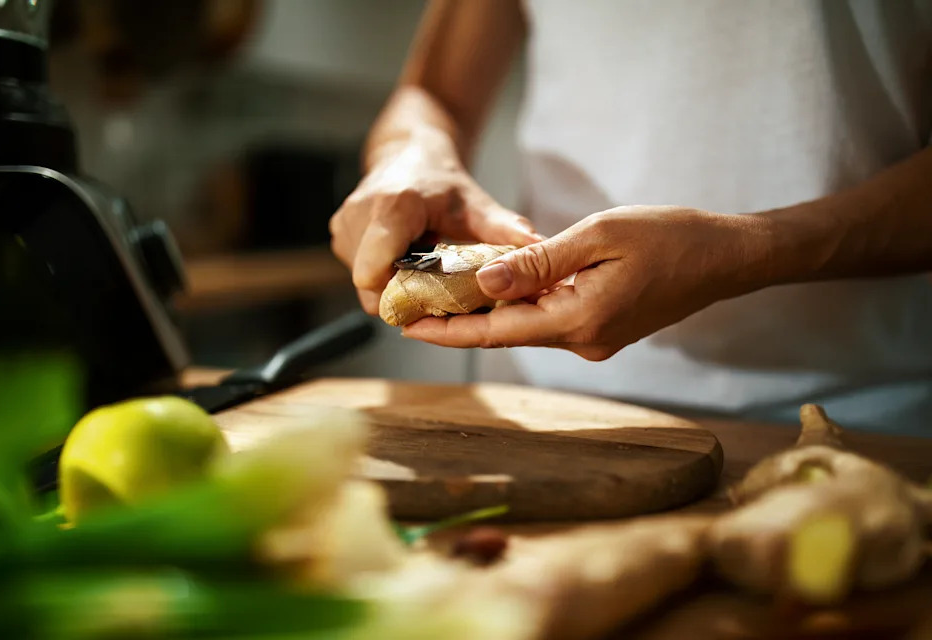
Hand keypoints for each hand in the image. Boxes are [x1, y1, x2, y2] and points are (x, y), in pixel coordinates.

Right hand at [329, 137, 540, 313]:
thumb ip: (504, 228)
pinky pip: (358, 270)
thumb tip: (539, 247)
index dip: (397, 297)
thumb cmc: (441, 180)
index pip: (373, 275)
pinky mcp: (338, 233)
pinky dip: (381, 272)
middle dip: (400, 294)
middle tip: (431, 287)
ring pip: (363, 281)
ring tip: (419, 267)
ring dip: (391, 283)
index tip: (428, 300)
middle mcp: (359, 216)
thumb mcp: (475, 203)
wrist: (409, 151)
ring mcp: (344, 225)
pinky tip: (404, 258)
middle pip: (370, 285)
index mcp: (392, 208)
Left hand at [403, 206, 761, 360]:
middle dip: (459, 320)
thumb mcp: (598, 236)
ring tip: (443, 291)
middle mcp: (583, 342)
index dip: (447, 330)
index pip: (497, 332)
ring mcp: (594, 340)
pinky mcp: (602, 330)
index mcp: (579, 321)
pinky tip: (497, 286)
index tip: (405, 325)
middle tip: (411, 303)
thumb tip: (484, 280)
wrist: (725, 257)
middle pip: (506, 332)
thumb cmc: (669, 237)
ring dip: (489, 310)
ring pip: (527, 325)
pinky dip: (521, 304)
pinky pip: (549, 319)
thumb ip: (538, 261)